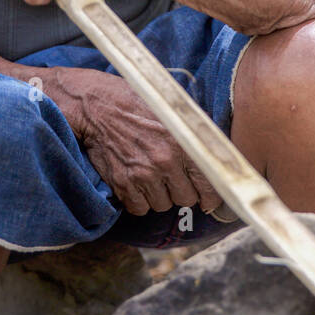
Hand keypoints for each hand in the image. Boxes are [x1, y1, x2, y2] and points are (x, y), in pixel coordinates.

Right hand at [74, 73, 221, 215]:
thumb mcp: (173, 114)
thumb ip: (194, 138)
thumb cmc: (138, 106)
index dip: (210, 196)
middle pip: (186, 199)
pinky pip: (139, 209)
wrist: (99, 106)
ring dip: (159, 196)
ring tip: (150, 176)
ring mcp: (143, 174)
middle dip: (181, 192)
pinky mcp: (122, 183)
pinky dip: (139, 201)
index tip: (208, 200)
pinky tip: (136, 183)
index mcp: (183, 143)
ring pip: (162, 206)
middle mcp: (165, 161)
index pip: (208, 184)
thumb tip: (216, 159)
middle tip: (172, 179)